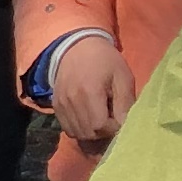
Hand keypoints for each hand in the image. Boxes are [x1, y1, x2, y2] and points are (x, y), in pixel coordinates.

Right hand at [49, 35, 135, 150]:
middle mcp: (72, 101)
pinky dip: (80, 128)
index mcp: (90, 92)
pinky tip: (88, 117)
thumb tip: (125, 125)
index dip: (113, 127)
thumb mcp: (123, 76)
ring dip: (92, 132)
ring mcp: (61, 105)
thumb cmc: (105, 60)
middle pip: (89, 133)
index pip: (100, 126)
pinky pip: (68, 128)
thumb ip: (125, 102)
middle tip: (111, 119)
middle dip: (103, 131)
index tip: (120, 118)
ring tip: (100, 118)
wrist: (76, 47)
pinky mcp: (56, 106)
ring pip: (78, 133)